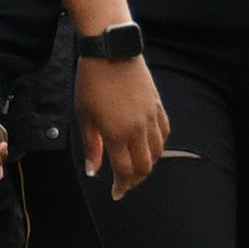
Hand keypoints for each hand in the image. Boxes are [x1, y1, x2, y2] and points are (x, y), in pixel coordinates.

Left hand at [81, 51, 167, 194]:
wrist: (111, 53)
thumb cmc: (91, 83)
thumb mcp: (84, 115)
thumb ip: (92, 145)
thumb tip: (93, 170)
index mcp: (117, 134)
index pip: (124, 170)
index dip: (121, 185)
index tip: (116, 194)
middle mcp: (139, 130)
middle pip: (144, 166)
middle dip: (135, 180)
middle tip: (125, 185)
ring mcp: (152, 119)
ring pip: (157, 152)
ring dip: (147, 165)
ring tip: (135, 168)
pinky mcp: (159, 107)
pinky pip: (164, 134)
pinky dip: (158, 146)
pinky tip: (148, 148)